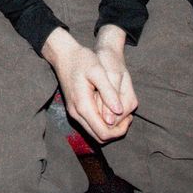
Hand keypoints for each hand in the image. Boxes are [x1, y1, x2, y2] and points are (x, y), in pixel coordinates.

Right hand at [43, 26, 137, 142]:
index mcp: (83, 106)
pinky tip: (111, 109)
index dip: (119, 131)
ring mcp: (74, 113)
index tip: (129, 117)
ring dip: (109, 128)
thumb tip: (119, 112)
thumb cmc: (82, 60)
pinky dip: (102, 122)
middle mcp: (76, 114)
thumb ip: (108, 92)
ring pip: (94, 133)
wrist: (63, 55)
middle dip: (116, 131)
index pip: (103, 133)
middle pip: (99, 137)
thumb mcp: (98, 71)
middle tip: (128, 117)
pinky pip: (90, 124)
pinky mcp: (75, 109)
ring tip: (122, 113)